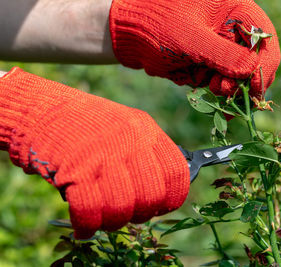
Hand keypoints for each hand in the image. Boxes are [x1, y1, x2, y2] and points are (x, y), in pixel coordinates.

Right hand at [0, 68, 189, 238]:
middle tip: (127, 215)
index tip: (160, 207)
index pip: (176, 173)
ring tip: (103, 220)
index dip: (171, 198)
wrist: (42, 110)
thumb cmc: (87, 125)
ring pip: (122, 208)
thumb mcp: (125, 128)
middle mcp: (130, 142)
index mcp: (146, 130)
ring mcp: (104, 155)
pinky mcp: (76, 170)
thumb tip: (162, 193)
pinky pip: (90, 212)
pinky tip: (84, 228)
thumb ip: (146, 154)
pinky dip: (87, 227)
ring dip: (113, 223)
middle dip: (140, 215)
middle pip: (151, 196)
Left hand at [109, 0, 280, 98]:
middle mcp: (233, 29)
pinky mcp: (210, 62)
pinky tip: (198, 83)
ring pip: (238, 76)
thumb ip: (223, 55)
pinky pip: (220, 81)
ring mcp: (221, 47)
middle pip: (255, 62)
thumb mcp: (191, 38)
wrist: (128, 33)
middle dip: (241, 81)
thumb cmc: (157, 25)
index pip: (264, 40)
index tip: (252, 88)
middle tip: (222, 91)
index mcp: (235, 10)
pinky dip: (212, 88)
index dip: (263, 66)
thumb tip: (252, 72)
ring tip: (208, 87)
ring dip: (225, 87)